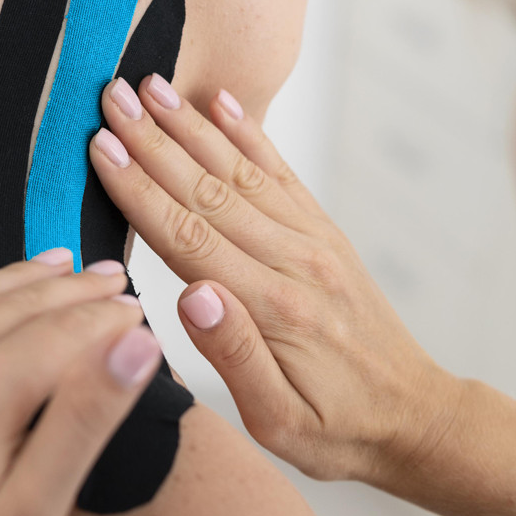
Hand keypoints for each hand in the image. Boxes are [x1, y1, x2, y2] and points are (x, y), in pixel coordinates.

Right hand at [87, 73, 463, 485]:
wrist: (413, 416)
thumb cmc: (339, 429)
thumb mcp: (280, 423)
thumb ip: (234, 357)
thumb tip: (190, 296)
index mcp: (272, 308)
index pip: (188, 238)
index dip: (140, 190)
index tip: (102, 148)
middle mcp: (292, 261)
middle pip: (207, 190)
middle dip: (154, 141)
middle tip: (111, 97)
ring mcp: (311, 240)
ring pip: (239, 172)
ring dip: (191, 126)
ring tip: (152, 86)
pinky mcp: (322, 233)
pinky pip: (281, 174)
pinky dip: (250, 135)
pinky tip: (223, 104)